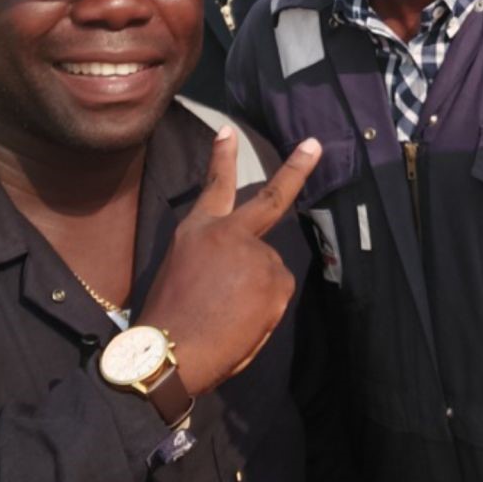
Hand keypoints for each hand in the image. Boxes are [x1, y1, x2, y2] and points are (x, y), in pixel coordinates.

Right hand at [138, 127, 320, 395]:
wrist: (169, 351)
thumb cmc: (168, 322)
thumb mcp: (182, 273)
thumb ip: (217, 260)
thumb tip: (242, 269)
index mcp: (197, 231)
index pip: (214, 187)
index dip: (222, 158)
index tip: (228, 131)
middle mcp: (229, 233)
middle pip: (271, 199)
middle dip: (296, 169)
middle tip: (314, 146)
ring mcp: (255, 252)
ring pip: (269, 272)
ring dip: (257, 294)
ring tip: (226, 317)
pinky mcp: (274, 277)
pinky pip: (276, 294)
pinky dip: (264, 311)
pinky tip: (240, 324)